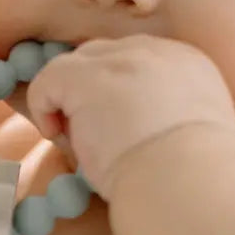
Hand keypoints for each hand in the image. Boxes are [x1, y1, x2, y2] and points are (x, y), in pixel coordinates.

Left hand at [27, 35, 234, 198]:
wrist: (187, 183)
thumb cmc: (190, 177)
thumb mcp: (188, 132)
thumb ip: (163, 113)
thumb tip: (121, 123)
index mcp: (189, 63)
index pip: (136, 62)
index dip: (116, 93)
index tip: (116, 129)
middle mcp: (157, 51)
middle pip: (104, 57)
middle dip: (90, 92)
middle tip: (93, 136)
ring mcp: (120, 59)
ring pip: (75, 67)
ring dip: (70, 102)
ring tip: (81, 142)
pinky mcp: (87, 77)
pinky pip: (48, 80)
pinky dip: (44, 107)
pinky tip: (59, 138)